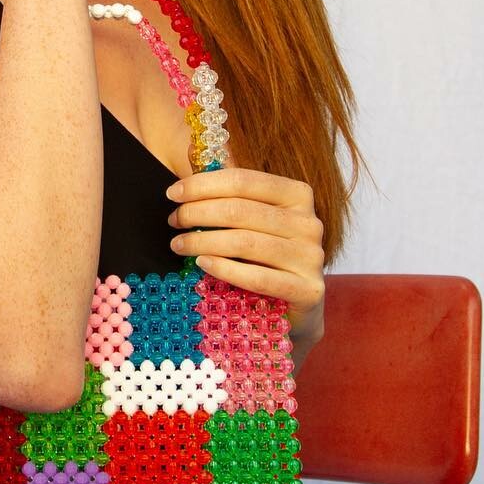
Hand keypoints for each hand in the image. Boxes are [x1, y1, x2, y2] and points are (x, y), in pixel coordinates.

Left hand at [163, 165, 325, 328]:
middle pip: (240, 210)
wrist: (297, 307)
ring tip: (179, 244)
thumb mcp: (255, 222)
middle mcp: (309, 223)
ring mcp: (311, 257)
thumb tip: (187, 176)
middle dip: (198, 213)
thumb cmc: (267, 258)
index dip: (203, 184)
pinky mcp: (308, 290)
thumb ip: (232, 199)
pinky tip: (202, 264)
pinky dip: (225, 269)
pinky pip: (258, 278)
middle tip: (173, 221)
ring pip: (246, 242)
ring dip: (203, 241)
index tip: (173, 193)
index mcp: (297, 195)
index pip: (243, 180)